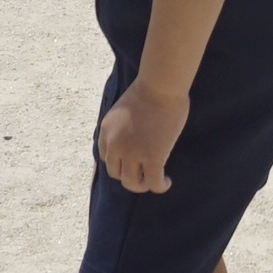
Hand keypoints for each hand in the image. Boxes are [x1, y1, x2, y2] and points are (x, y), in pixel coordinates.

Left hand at [96, 78, 188, 193]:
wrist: (160, 86)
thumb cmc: (148, 90)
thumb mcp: (121, 109)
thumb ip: (122, 126)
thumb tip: (133, 137)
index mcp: (106, 132)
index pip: (106, 157)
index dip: (119, 162)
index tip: (132, 161)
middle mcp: (115, 145)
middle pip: (116, 173)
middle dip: (129, 175)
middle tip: (144, 172)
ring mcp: (133, 153)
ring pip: (132, 183)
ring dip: (143, 185)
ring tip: (155, 180)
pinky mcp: (153, 157)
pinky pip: (153, 182)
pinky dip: (160, 186)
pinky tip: (167, 182)